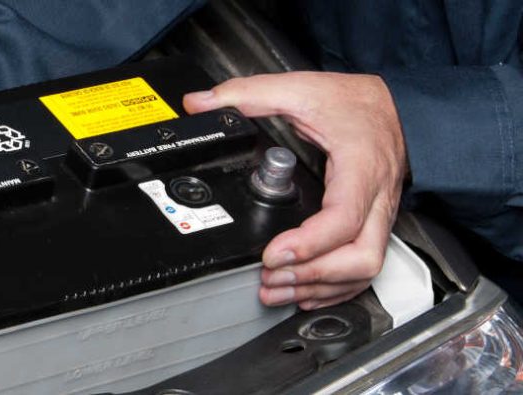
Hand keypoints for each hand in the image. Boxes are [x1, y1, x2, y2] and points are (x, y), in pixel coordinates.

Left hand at [183, 72, 406, 309]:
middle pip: (361, 257)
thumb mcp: (300, 88)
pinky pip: (365, 267)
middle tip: (270, 277)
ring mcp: (380, 215)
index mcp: (360, 167)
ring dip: (320, 287)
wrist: (397, 105)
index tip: (272, 253)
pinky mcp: (376, 224)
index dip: (308, 244)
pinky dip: (335, 286)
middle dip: (313, 276)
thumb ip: (248, 94)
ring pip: (365, 268)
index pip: (343, 219)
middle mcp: (376, 198)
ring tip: (277, 289)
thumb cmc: (356, 102)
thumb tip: (200, 104)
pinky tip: (306, 290)